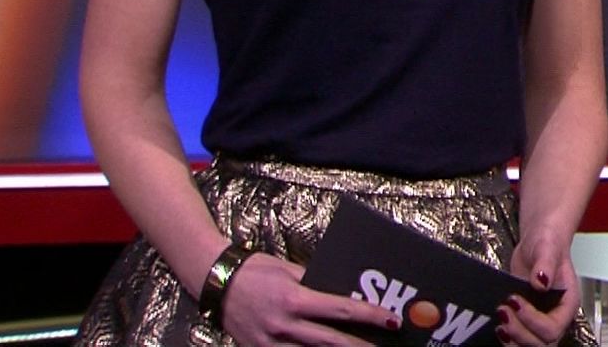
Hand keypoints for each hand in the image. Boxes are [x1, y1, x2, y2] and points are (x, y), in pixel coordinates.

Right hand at [218, 251, 400, 346]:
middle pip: (333, 342)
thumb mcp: (289, 269)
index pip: (342, 311)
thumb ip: (315, 283)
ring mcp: (272, 344)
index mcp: (295, 299)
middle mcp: (285, 325)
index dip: (370, 317)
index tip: (391, 321)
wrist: (216, 282)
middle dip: (362, 346)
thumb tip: (343, 293)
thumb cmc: (255, 270)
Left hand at [500, 232, 579, 346]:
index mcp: (567, 303)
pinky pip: (519, 338)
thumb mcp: (547, 248)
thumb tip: (541, 281)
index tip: (516, 301)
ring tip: (501, 320)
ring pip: (530, 345)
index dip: (533, 320)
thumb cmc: (548, 242)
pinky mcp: (526, 320)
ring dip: (513, 339)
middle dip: (520, 333)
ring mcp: (541, 319)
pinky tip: (499, 323)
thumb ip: (545, 264)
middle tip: (504, 312)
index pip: (553, 327)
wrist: (537, 242)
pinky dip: (508, 336)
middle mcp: (556, 315)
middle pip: (542, 343)